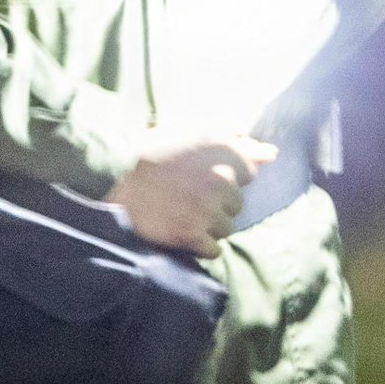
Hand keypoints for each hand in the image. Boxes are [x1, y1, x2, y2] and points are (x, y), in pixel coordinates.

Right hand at [114, 130, 273, 255]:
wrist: (113, 175)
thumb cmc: (153, 150)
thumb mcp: (195, 133)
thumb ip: (237, 141)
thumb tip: (271, 153)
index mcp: (225, 153)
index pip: (249, 174)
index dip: (228, 177)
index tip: (205, 178)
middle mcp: (221, 181)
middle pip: (237, 204)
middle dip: (218, 202)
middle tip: (189, 197)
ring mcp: (207, 210)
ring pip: (226, 228)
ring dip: (209, 225)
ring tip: (182, 214)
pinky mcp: (190, 234)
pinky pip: (213, 250)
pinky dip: (201, 246)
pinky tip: (184, 234)